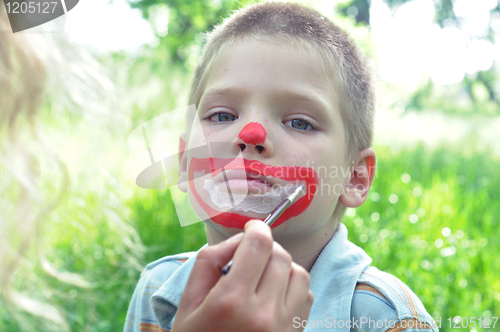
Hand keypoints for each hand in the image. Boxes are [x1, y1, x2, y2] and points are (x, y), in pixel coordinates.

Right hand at [172, 220, 313, 331]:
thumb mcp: (188, 303)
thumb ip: (210, 261)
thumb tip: (240, 239)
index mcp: (232, 302)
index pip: (259, 244)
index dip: (256, 228)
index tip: (250, 228)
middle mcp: (264, 315)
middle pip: (280, 255)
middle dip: (265, 247)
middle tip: (250, 256)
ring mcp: (284, 328)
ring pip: (298, 273)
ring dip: (282, 266)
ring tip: (262, 276)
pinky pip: (306, 296)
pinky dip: (293, 286)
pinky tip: (274, 294)